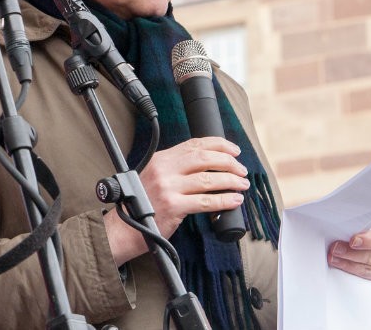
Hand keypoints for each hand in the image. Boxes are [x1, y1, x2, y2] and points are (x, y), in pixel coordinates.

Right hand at [104, 137, 249, 263]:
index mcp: (161, 159)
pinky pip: (206, 202)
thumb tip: (209, 165)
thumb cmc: (143, 204)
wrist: (127, 227)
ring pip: (208, 180)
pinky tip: (235, 200)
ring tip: (242, 184)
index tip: (234, 150)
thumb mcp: (155, 176)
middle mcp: (164, 170)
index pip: (194, 144)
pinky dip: (225, 200)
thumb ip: (176, 168)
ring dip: (231, 181)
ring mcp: (168, 187)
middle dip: (229, 163)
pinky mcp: (174, 206)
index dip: (219, 145)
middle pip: (204, 159)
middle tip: (242, 170)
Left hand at [328, 226, 370, 290]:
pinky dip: (355, 279)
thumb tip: (339, 230)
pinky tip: (342, 274)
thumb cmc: (360, 235)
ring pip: (369, 271)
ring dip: (349, 266)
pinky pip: (368, 284)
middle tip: (334, 250)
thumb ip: (355, 229)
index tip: (352, 241)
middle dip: (351, 254)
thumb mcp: (361, 228)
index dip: (366, 241)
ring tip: (333, 260)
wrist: (363, 250)